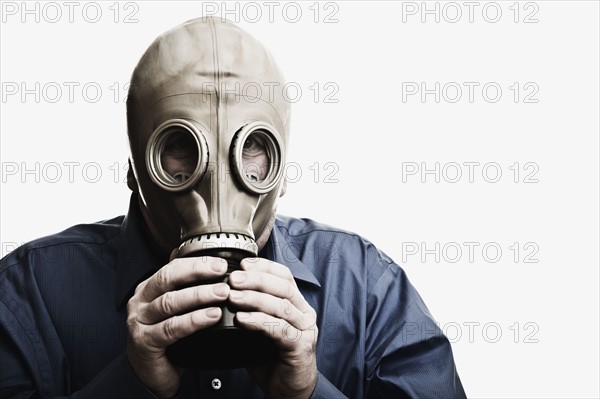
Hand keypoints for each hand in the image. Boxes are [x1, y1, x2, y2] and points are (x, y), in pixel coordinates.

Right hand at [126, 256, 228, 397]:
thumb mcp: (173, 310)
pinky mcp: (144, 342)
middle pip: (168, 279)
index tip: (220, 263)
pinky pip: (171, 328)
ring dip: (199, 295)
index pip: (171, 268)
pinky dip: (193, 320)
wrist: (149, 375)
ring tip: (222, 293)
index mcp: (147, 290)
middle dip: (197, 272)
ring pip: (170, 302)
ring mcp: (139, 322)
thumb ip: (183, 288)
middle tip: (222, 272)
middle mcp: (140, 302)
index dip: (196, 263)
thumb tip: (203, 263)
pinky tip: (212, 316)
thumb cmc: (165, 340)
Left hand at [228, 258, 317, 398]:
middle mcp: (304, 313)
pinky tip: (241, 319)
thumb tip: (224, 290)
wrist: (288, 391)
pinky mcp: (301, 347)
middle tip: (233, 278)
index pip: (284, 275)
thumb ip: (251, 309)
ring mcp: (305, 329)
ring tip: (232, 297)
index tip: (242, 263)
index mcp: (296, 304)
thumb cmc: (272, 358)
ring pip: (280, 306)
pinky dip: (259, 322)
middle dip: (256, 279)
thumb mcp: (260, 327)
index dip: (263, 266)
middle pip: (283, 287)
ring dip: (254, 299)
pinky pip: (279, 329)